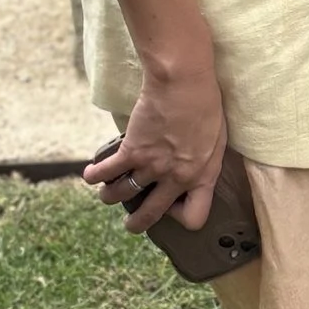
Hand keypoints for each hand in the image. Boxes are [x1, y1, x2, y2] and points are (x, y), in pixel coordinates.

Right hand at [85, 57, 227, 235]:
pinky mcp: (132, 151)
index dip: (181, 216)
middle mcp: (175, 178)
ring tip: (106, 194)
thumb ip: (206, 160)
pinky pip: (107, 172)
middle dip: (137, 224)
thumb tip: (199, 167)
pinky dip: (95, 176)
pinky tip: (90, 175)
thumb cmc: (206, 105)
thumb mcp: (217, 139)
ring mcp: (152, 166)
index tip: (172, 205)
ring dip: (110, 197)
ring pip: (122, 195)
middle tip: (131, 224)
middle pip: (151, 215)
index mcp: (201, 176)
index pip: (194, 217)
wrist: (183, 83)